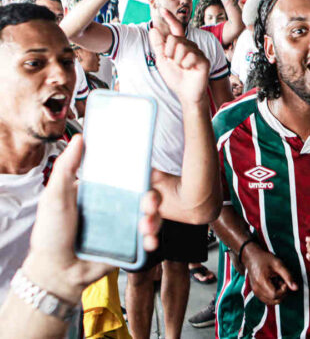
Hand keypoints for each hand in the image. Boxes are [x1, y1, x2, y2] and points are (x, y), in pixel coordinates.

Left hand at [23, 135, 161, 302]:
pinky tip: (149, 241)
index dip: (139, 172)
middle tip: (149, 204)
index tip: (146, 170)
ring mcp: (123, 225)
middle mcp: (114, 206)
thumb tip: (78, 139)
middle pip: (143, 195)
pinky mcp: (129, 244)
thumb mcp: (55, 197)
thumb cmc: (51, 235)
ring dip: (155, 219)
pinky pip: (148, 238)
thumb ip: (67, 168)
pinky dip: (153, 238)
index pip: (125, 176)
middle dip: (152, 198)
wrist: (57, 273)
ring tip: (146, 227)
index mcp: (100, 191)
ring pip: (150, 215)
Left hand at [149, 9, 208, 104]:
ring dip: (178, 61)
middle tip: (174, 63)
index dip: (170, 18)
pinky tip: (190, 70)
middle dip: (169, 53)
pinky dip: (186, 65)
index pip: (176, 29)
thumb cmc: (175, 77)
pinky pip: (190, 56)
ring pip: (182, 48)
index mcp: (180, 45)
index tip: (162, 9)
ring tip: (183, 68)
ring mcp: (198, 52)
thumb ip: (158, 46)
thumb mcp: (162, 61)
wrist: (186, 93)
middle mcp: (190, 46)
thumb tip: (153, 29)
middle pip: (174, 40)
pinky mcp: (204, 60)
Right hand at [241, 243, 297, 304]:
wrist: (252, 257)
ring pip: (271, 302)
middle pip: (274, 300)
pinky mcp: (256, 293)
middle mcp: (256, 289)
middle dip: (282, 293)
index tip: (284, 282)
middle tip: (282, 281)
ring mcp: (255, 292)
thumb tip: (296, 288)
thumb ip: (288, 276)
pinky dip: (273, 295)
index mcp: (261, 281)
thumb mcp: (278, 264)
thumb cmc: (265, 259)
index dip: (283, 290)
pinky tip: (273, 285)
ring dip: (278, 295)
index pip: (275, 295)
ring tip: (277, 283)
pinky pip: (267, 300)